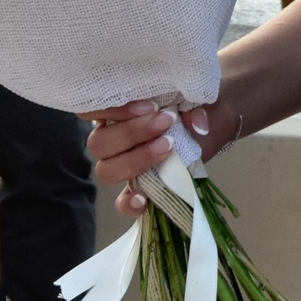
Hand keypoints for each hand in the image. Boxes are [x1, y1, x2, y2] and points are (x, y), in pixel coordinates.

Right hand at [86, 98, 233, 217]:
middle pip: (98, 143)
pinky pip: (121, 202)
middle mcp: (111, 138)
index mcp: (115, 111)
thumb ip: (191, 103)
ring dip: (135, 159)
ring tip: (168, 147)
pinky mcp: (138, 189)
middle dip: (132, 133)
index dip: (115, 109)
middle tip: (166, 122)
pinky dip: (128, 203)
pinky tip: (144, 199)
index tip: (152, 105)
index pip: (91, 110)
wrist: (208, 127)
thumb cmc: (189, 104)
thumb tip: (197, 122)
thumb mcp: (191, 96)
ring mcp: (122, 165)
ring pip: (106, 170)